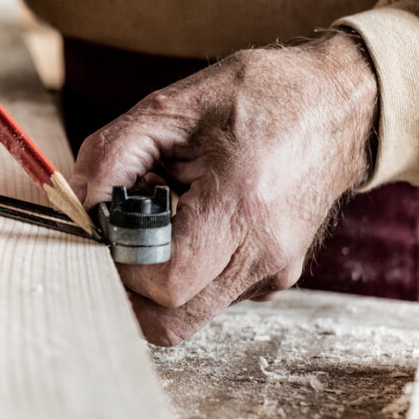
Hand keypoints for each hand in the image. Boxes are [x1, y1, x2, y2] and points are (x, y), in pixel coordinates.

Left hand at [70, 31, 377, 344]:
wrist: (340, 105)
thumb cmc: (261, 97)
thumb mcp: (174, 106)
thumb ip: (114, 154)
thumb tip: (78, 203)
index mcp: (241, 208)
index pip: (164, 282)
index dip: (119, 262)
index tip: (106, 226)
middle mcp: (263, 255)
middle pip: (171, 321)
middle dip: (127, 288)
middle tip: (117, 238)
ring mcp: (273, 274)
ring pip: (187, 318)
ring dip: (154, 282)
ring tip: (161, 222)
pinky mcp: (273, 277)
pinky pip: (210, 298)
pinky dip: (184, 274)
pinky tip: (190, 225)